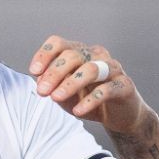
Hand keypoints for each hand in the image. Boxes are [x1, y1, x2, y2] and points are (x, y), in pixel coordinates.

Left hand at [29, 35, 149, 134]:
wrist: (119, 114)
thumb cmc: (87, 98)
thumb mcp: (64, 92)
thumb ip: (51, 85)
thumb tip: (40, 81)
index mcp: (79, 52)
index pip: (59, 44)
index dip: (45, 55)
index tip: (34, 71)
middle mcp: (97, 55)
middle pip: (73, 55)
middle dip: (54, 73)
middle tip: (42, 91)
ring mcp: (113, 68)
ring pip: (90, 69)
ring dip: (70, 84)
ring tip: (55, 98)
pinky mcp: (125, 85)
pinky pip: (106, 90)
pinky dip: (89, 100)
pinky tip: (77, 111)